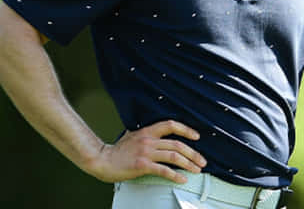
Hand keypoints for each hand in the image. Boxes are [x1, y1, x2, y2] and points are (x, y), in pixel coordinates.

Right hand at [86, 120, 206, 183]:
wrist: (102, 160)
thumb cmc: (116, 150)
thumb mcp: (132, 135)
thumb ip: (145, 134)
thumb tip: (154, 132)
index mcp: (147, 131)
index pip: (171, 125)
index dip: (186, 130)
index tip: (197, 136)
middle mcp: (149, 140)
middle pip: (177, 144)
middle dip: (193, 153)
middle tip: (202, 161)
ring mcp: (146, 153)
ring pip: (174, 156)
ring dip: (188, 164)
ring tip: (197, 170)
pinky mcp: (142, 166)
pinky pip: (164, 170)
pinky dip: (176, 175)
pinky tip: (182, 179)